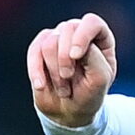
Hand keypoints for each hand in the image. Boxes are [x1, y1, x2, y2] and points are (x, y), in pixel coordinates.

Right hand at [26, 13, 117, 127]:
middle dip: (65, 59)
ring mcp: (58, 38)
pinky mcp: (40, 47)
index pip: (91, 22)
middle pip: (67, 29)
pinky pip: (34, 50)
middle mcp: (79, 33)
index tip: (76, 56)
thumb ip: (93, 58)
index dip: (82, 36)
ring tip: (63, 88)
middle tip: (69, 79)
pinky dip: (36, 70)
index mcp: (100, 38)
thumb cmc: (89, 95)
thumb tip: (72, 46)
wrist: (69, 112)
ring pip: (49, 42)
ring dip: (54, 70)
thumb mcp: (99, 80)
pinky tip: (40, 85)